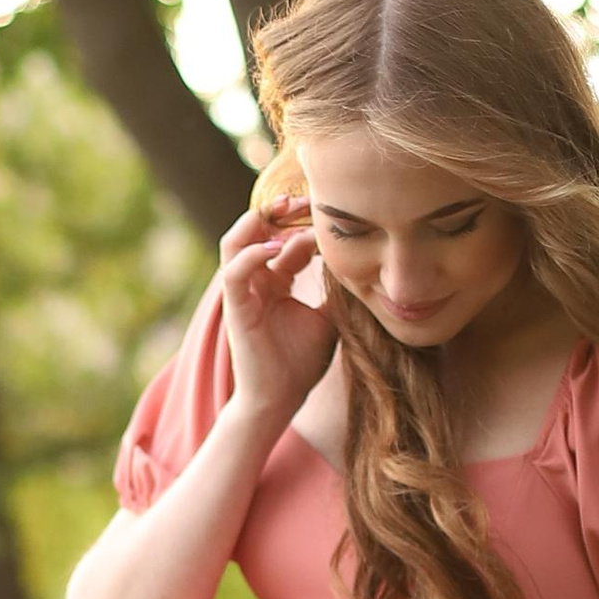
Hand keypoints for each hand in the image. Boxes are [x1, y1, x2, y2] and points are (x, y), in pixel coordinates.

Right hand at [217, 199, 337, 433]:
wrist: (281, 400)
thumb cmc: (303, 363)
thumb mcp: (331, 317)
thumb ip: (337, 290)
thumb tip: (365, 265)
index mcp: (276, 281)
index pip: (285, 238)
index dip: (306, 222)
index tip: (331, 212)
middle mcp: (256, 281)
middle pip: (257, 230)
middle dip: (280, 210)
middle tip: (306, 199)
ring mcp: (243, 293)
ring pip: (234, 241)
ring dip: (258, 221)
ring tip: (285, 209)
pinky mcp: (235, 308)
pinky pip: (233, 272)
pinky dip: (252, 255)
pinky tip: (278, 248)